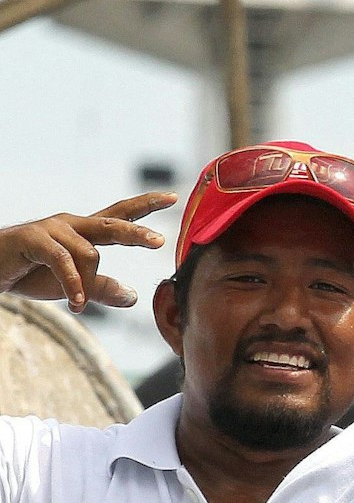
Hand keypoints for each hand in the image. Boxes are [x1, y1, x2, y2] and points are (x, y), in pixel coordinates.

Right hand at [0, 192, 176, 311]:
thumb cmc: (31, 274)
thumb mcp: (75, 286)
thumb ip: (102, 289)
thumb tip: (133, 297)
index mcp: (83, 231)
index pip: (119, 214)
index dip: (146, 206)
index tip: (174, 198)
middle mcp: (71, 224)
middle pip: (112, 224)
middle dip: (136, 233)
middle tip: (159, 242)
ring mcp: (52, 228)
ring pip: (90, 253)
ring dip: (87, 283)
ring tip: (78, 303)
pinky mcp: (33, 238)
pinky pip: (64, 262)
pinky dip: (73, 285)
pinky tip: (76, 304)